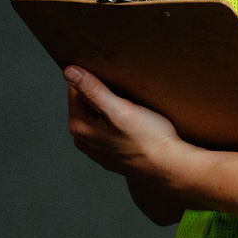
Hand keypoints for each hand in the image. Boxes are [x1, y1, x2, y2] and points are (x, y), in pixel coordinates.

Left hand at [64, 67, 188, 183]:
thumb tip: (69, 71)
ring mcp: (95, 148)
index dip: (95, 79)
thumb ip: (92, 90)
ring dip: (111, 107)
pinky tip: (134, 124)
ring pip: (98, 115)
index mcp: (79, 126)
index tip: (115, 82)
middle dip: (103, 94)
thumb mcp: (119, 109)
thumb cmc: (147, 138)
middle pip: (85, 103)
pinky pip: (108, 129)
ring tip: (131, 109)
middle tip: (126, 95)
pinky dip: (117, 122)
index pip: (75, 89)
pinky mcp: (109, 154)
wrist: (168, 166)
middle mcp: (82, 139)